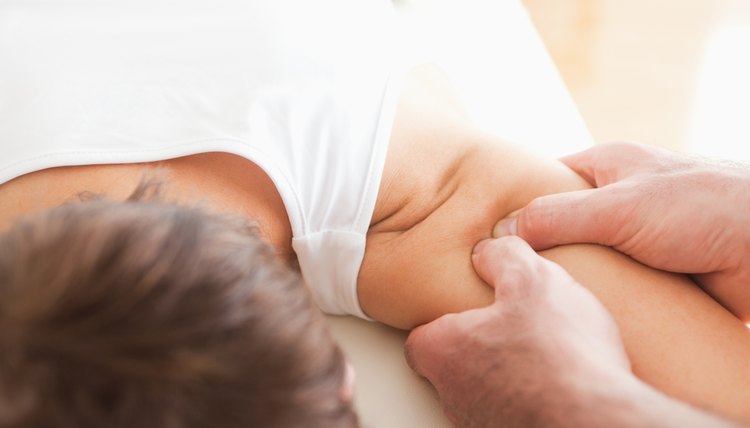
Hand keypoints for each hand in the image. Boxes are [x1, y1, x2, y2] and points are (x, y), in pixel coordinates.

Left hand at [404, 236, 629, 427]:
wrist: (598, 419)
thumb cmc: (559, 352)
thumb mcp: (532, 278)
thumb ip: (503, 255)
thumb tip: (489, 249)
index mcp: (444, 352)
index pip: (419, 337)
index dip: (441, 319)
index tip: (463, 308)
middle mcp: (454, 395)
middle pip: (449, 365)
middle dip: (473, 345)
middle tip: (505, 325)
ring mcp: (482, 422)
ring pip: (479, 390)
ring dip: (501, 371)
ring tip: (538, 350)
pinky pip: (512, 409)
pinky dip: (527, 394)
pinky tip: (559, 378)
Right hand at [495, 142, 749, 319]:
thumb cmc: (708, 208)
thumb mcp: (621, 206)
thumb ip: (559, 216)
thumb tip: (502, 231)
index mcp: (609, 166)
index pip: (546, 182)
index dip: (516, 206)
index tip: (486, 235)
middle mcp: (620, 200)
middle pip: (561, 225)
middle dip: (539, 250)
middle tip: (507, 275)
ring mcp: (637, 238)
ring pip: (585, 260)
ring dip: (570, 278)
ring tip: (537, 298)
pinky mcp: (655, 273)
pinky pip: (612, 286)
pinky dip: (597, 298)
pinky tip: (577, 312)